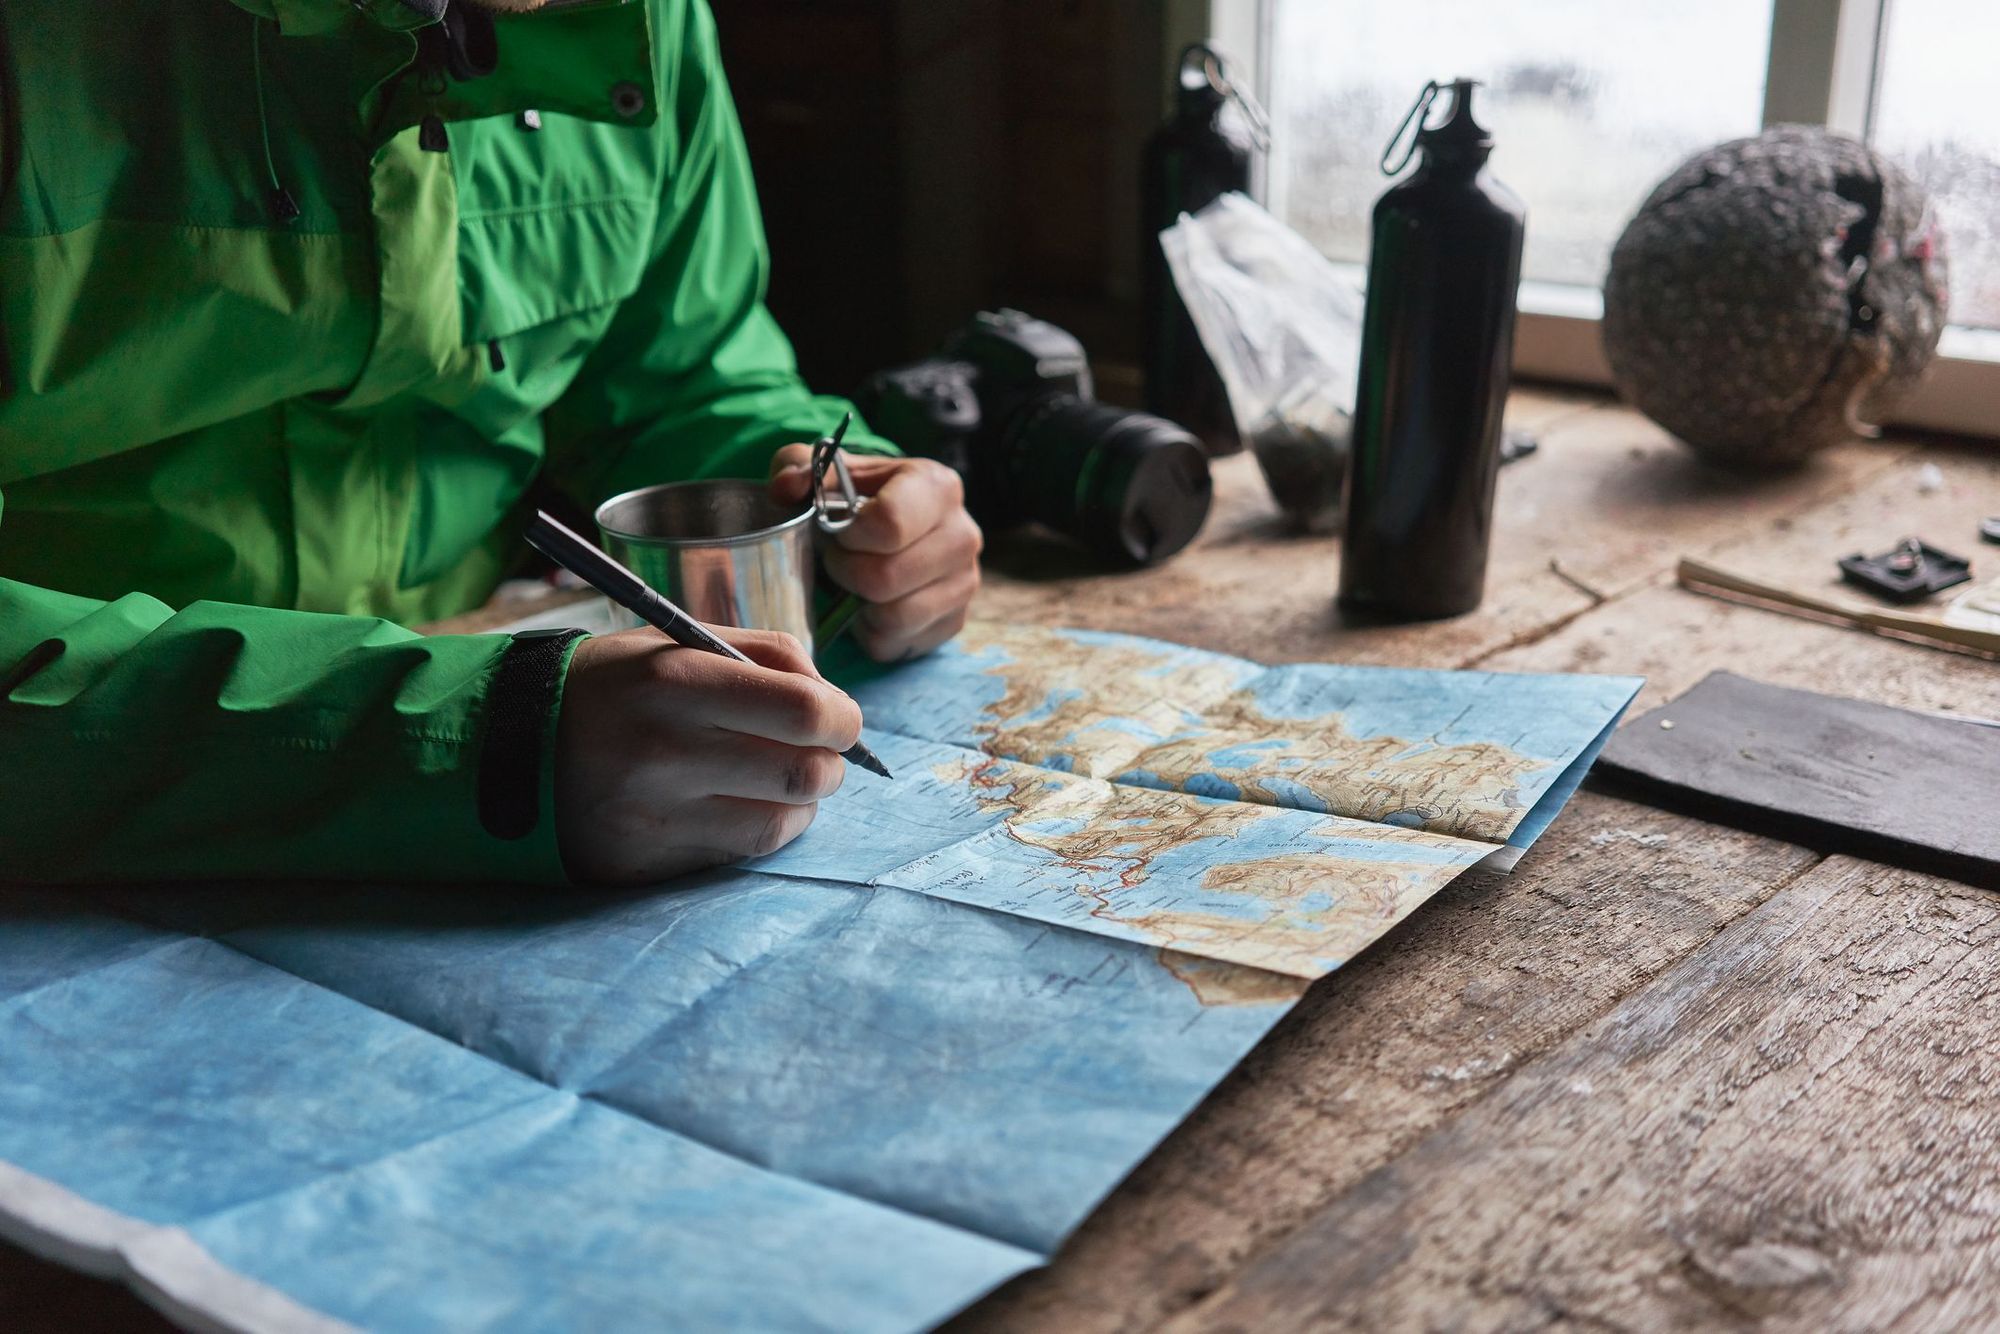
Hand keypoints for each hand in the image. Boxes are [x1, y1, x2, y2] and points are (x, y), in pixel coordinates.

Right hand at [553, 626, 861, 885]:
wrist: (509, 747)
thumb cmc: (614, 686)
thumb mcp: (677, 643)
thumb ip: (765, 656)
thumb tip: (835, 702)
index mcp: (675, 682)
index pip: (804, 712)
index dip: (842, 719)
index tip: (840, 719)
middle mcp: (664, 753)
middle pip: (803, 775)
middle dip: (829, 765)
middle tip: (817, 753)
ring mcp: (653, 816)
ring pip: (779, 824)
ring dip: (800, 804)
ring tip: (780, 781)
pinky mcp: (645, 862)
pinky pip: (736, 854)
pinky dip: (757, 829)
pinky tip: (739, 806)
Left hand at [769, 446, 981, 661]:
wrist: (892, 527)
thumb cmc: (856, 498)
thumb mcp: (824, 472)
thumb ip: (796, 466)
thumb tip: (785, 488)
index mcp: (937, 487)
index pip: (890, 523)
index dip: (849, 536)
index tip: (838, 532)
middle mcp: (963, 535)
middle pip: (887, 577)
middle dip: (847, 573)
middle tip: (839, 561)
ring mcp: (965, 583)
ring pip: (894, 617)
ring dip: (859, 605)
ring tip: (856, 582)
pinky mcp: (954, 622)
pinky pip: (897, 643)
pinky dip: (872, 631)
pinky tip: (871, 604)